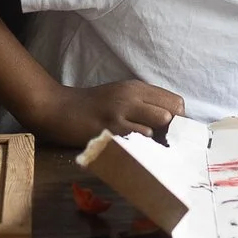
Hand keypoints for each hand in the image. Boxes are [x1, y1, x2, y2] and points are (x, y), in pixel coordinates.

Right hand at [27, 79, 185, 147]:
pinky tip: (133, 150)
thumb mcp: (120, 97)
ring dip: (159, 139)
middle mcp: (132, 95)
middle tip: (163, 146)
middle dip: (173, 132)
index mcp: (137, 87)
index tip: (172, 135)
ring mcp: (121, 111)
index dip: (179, 121)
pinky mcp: (109, 128)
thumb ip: (143, 105)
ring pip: (160, 121)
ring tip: (150, 149)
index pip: (175, 101)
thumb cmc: (91, 106)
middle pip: (172, 111)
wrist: (58, 109)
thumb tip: (169, 124)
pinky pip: (138, 136)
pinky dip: (141, 145)